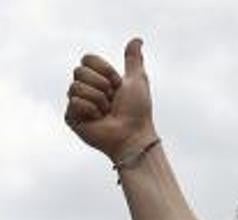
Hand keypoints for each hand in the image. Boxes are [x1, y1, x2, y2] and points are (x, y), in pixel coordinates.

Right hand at [64, 38, 156, 160]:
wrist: (133, 134)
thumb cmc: (138, 110)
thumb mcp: (137, 80)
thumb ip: (133, 60)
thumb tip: (137, 39)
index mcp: (98, 79)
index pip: (87, 59)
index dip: (105, 71)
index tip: (118, 84)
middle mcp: (85, 89)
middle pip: (79, 71)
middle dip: (101, 86)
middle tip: (112, 101)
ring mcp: (76, 103)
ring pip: (76, 87)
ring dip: (98, 100)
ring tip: (106, 112)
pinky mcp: (71, 117)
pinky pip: (74, 102)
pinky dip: (90, 110)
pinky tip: (98, 119)